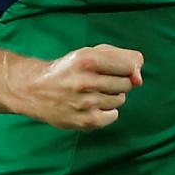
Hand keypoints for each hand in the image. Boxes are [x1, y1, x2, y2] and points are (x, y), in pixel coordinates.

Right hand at [18, 44, 143, 129]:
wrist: (34, 90)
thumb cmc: (70, 69)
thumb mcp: (91, 53)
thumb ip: (123, 58)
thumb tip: (139, 79)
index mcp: (86, 59)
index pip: (129, 65)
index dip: (127, 68)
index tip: (116, 69)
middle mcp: (84, 81)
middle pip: (126, 84)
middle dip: (118, 81)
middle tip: (98, 81)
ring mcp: (84, 103)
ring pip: (120, 100)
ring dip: (111, 96)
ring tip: (91, 93)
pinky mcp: (84, 121)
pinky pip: (113, 116)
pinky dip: (107, 111)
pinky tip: (91, 106)